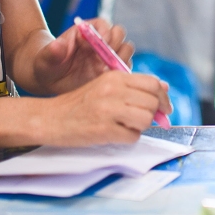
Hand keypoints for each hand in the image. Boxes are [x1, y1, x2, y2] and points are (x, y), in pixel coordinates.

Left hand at [31, 17, 134, 95]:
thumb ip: (52, 51)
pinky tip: (107, 81)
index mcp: (86, 32)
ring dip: (121, 59)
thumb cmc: (46, 64)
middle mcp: (100, 42)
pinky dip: (121, 73)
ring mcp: (107, 57)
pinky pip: (124, 69)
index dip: (105, 32)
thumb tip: (58, 45)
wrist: (48, 80)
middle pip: (120, 34)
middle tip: (105, 60)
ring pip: (126, 50)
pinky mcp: (111, 72)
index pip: (103, 24)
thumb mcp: (45, 58)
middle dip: (116, 44)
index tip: (102, 43)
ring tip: (105, 71)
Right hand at [44, 71, 172, 145]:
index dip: (163, 97)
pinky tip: (114, 134)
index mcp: (115, 76)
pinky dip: (128, 138)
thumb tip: (164, 88)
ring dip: (139, 127)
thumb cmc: (80, 104)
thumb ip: (133, 86)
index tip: (164, 109)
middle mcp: (113, 90)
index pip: (153, 83)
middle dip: (150, 114)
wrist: (50, 118)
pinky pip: (132, 136)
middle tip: (137, 120)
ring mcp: (108, 110)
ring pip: (145, 119)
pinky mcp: (103, 130)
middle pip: (152, 103)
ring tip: (123, 125)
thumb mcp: (105, 86)